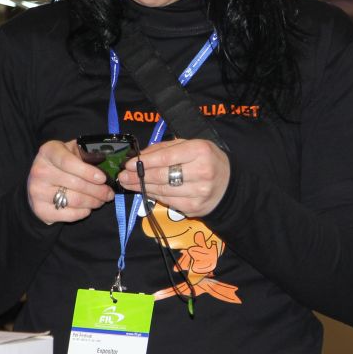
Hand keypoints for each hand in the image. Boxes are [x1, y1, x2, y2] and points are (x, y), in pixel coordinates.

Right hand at [27, 139, 114, 224]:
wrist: (38, 184)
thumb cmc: (60, 165)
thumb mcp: (69, 151)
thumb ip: (84, 154)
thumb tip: (106, 163)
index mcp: (48, 152)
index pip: (68, 162)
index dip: (87, 171)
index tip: (102, 178)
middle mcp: (39, 171)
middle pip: (76, 184)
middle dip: (98, 190)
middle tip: (109, 193)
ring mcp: (38, 192)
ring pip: (75, 200)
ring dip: (94, 202)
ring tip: (102, 200)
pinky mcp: (41, 210)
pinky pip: (69, 214)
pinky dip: (83, 212)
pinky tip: (88, 208)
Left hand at [115, 137, 229, 219]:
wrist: (229, 185)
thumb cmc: (206, 160)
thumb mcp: (191, 145)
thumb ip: (166, 148)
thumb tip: (140, 156)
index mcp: (200, 151)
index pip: (166, 157)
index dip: (144, 162)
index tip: (128, 164)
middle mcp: (201, 172)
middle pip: (162, 176)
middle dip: (138, 176)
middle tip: (123, 176)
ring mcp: (199, 193)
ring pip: (162, 190)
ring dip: (141, 187)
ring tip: (127, 184)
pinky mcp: (194, 208)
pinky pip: (168, 201)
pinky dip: (153, 195)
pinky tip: (144, 190)